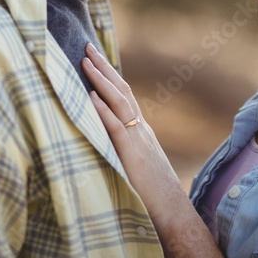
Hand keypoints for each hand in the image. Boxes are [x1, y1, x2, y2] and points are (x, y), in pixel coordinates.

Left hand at [82, 43, 186, 226]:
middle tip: (87, 47)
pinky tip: (91, 97)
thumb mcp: (134, 163)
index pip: (123, 95)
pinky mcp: (133, 155)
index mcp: (140, 130)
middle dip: (103, 67)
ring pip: (119, 102)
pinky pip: (117, 127)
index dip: (109, 75)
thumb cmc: (151, 193)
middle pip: (121, 90)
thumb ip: (121, 148)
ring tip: (85, 62)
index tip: (94, 58)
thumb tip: (100, 138)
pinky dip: (103, 110)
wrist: (172, 210)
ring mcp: (138, 139)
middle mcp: (140, 129)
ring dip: (101, 80)